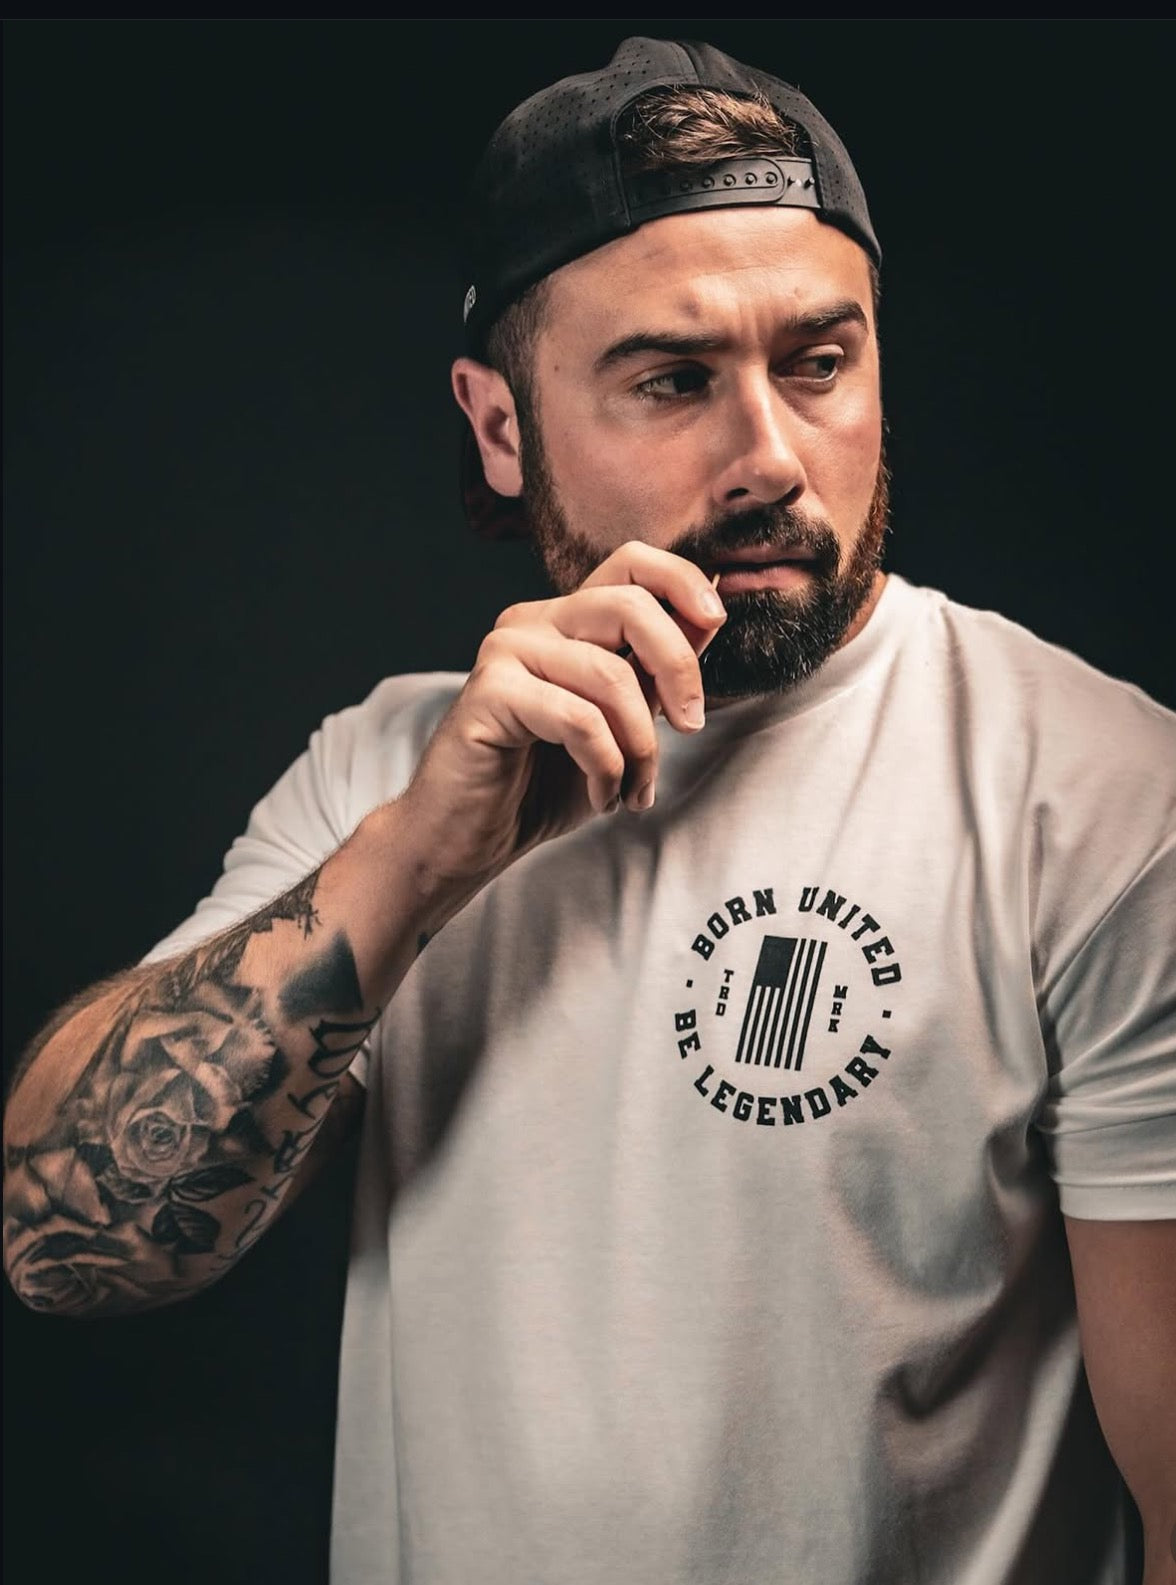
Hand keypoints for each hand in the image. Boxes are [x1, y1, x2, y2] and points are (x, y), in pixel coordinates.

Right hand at [397, 541, 726, 900]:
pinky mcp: (489, 692)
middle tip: (691, 727)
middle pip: (631, 605)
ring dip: (641, 746)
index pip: (632, 562)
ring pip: (612, 676)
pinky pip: (579, 718)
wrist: (470, 838)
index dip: (683, 581)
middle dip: (678, 669)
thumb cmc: (542, 784)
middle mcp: (532, 623)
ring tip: (634, 790)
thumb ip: (654, 672)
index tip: (715, 623)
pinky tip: (602, 795)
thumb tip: (709, 614)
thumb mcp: (621, 725)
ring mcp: (506, 652)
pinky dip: (606, 766)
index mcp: (565, 620)